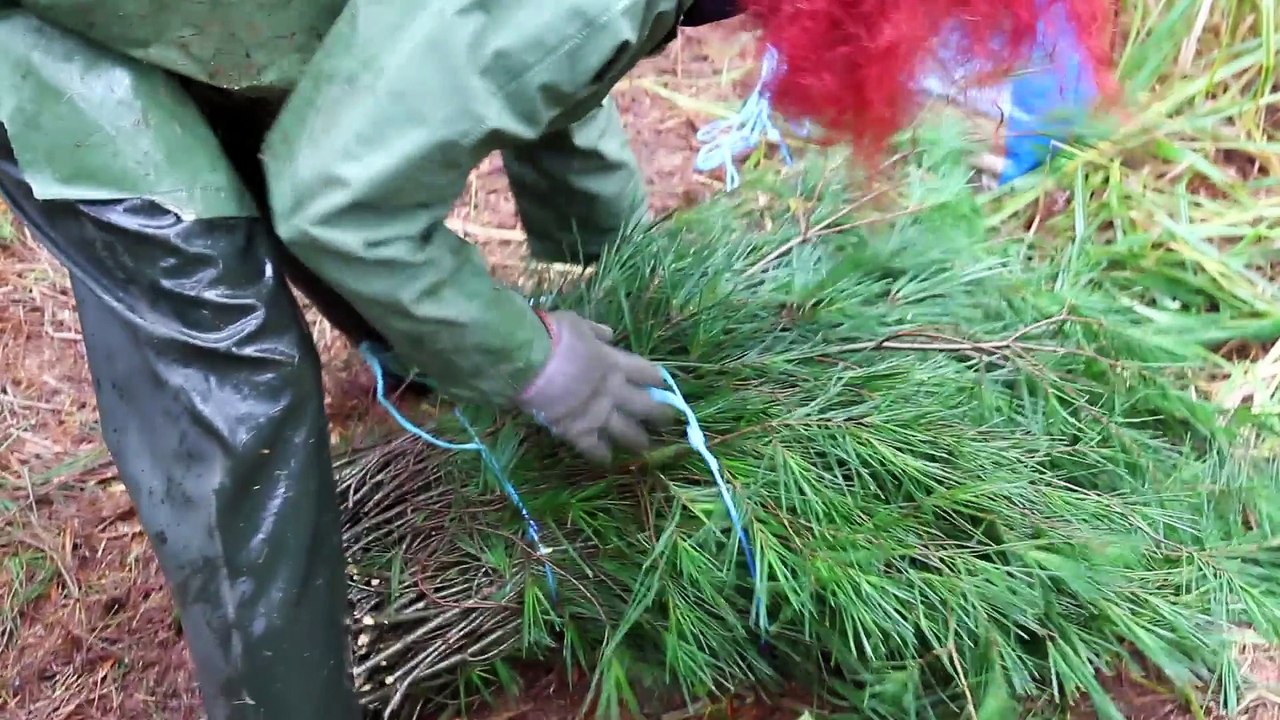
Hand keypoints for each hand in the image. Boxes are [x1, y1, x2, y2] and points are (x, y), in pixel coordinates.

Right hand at [517, 310, 677, 462]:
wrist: (527, 359)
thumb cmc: (552, 336)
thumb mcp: (578, 324)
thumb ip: (595, 332)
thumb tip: (608, 334)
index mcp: (614, 363)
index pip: (646, 373)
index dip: (656, 380)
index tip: (662, 386)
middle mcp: (612, 391)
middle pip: (645, 406)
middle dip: (659, 414)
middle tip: (667, 421)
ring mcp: (596, 413)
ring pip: (626, 432)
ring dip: (637, 440)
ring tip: (645, 447)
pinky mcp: (576, 431)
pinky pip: (594, 448)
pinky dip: (601, 455)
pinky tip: (607, 460)